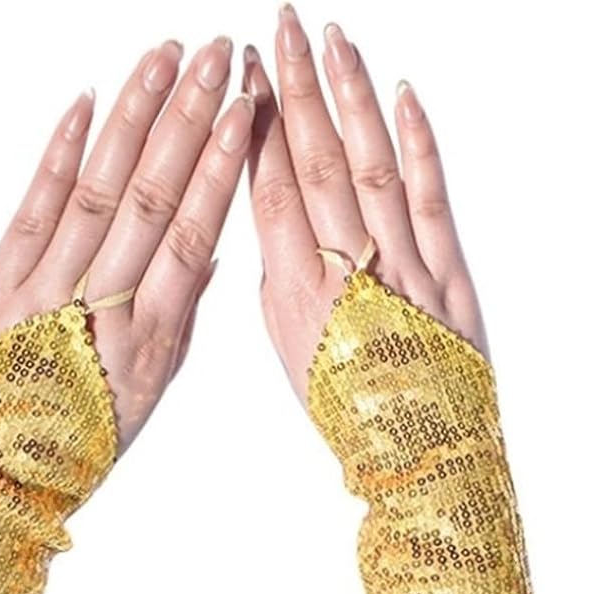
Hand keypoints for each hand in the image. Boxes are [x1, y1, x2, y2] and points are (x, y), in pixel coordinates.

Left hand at [0, 37, 253, 455]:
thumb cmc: (76, 441)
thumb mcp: (142, 396)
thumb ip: (176, 323)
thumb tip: (204, 254)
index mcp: (144, 343)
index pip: (189, 237)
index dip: (217, 171)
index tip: (243, 115)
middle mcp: (97, 310)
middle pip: (150, 199)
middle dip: (187, 122)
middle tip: (217, 57)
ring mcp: (43, 293)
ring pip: (96, 192)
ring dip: (132, 119)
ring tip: (164, 60)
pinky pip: (33, 208)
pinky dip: (59, 153)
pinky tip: (86, 102)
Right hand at [243, 6, 488, 409]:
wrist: (418, 453)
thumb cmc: (350, 410)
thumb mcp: (293, 354)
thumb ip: (284, 286)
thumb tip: (280, 228)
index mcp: (298, 297)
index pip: (272, 191)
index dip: (257, 129)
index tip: (244, 80)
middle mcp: (348, 273)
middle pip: (316, 163)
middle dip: (296, 90)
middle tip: (281, 30)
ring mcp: (402, 267)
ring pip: (370, 165)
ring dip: (350, 98)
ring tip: (331, 42)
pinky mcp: (448, 269)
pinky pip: (430, 194)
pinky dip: (416, 142)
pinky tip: (401, 96)